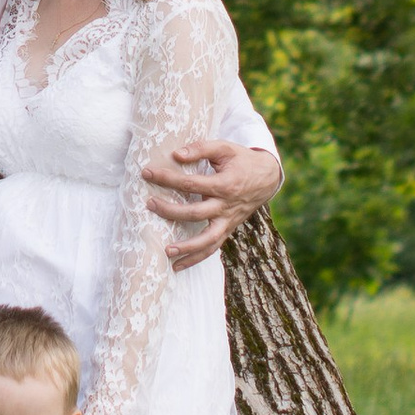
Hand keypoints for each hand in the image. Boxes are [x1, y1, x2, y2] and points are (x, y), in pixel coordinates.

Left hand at [144, 136, 282, 271]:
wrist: (267, 177)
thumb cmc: (242, 160)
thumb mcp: (224, 148)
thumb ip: (201, 149)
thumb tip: (175, 155)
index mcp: (225, 185)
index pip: (191, 184)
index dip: (167, 178)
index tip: (147, 173)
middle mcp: (226, 206)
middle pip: (196, 214)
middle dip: (171, 211)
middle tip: (150, 204)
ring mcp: (228, 221)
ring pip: (208, 240)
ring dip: (187, 248)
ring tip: (166, 251)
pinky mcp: (227, 230)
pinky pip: (212, 248)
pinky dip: (196, 259)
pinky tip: (177, 266)